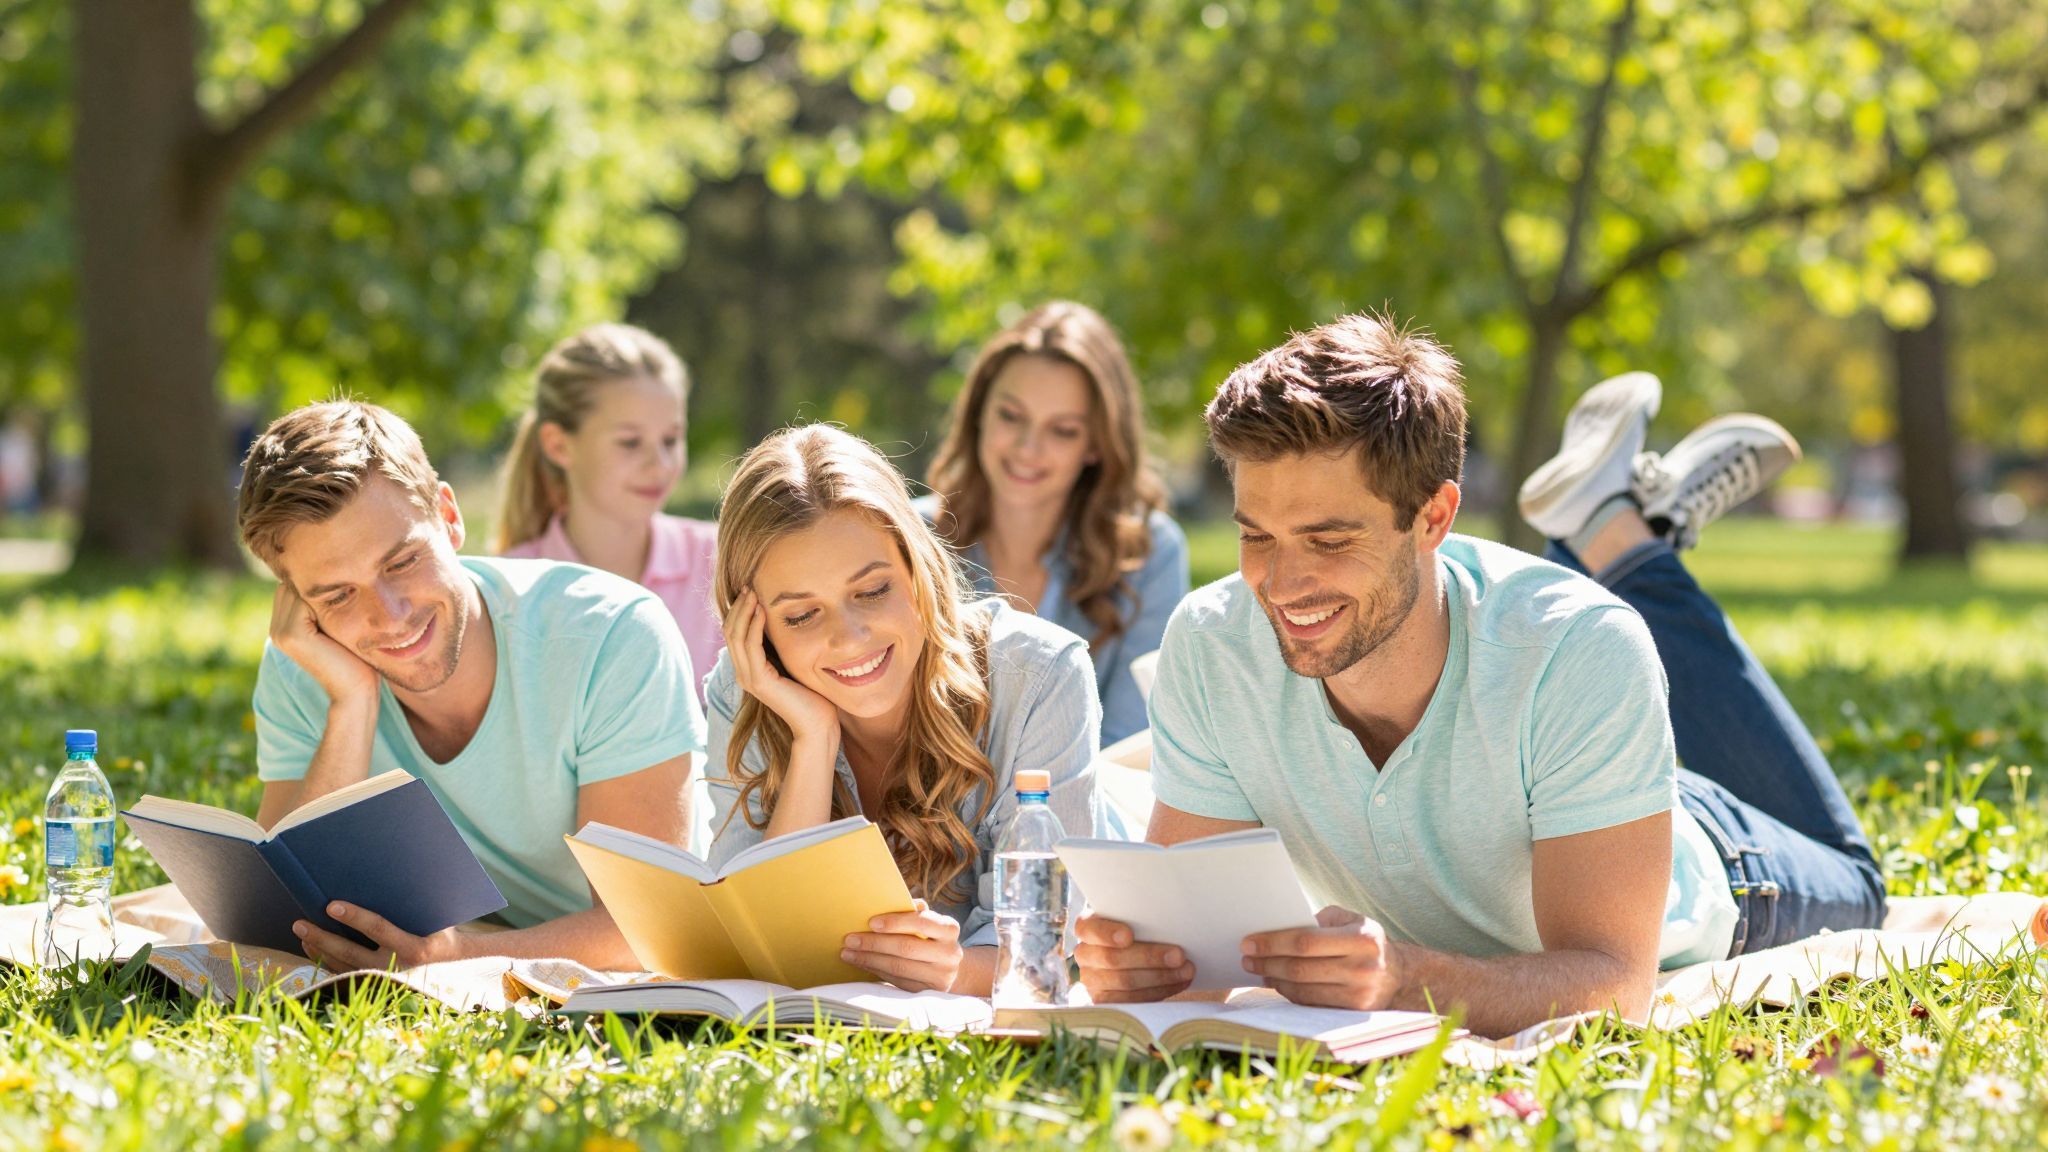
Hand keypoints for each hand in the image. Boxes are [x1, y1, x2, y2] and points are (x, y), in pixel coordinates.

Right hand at [270, 584, 377, 705]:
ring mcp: (280, 632)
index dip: (317, 583)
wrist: (357, 690)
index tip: (343, 585)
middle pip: (294, 584)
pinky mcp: (292, 635)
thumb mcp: (337, 626)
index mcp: (283, 626)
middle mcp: (276, 629)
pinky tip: (344, 613)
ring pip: (300, 589)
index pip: (293, 586)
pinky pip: (305, 599)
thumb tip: (329, 574)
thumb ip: (324, 607)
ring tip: (348, 605)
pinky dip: (326, 601)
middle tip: (348, 593)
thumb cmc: (355, 658)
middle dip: (319, 584)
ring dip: (325, 592)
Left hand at [294, 901, 467, 970]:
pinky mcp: (376, 984)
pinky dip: (326, 961)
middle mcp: (396, 968)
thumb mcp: (437, 916)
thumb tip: (389, 873)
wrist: (452, 964)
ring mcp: (384, 980)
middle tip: (300, 923)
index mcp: (414, 948)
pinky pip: (344, 974)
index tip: (331, 905)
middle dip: (323, 937)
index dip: (354, 917)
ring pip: (343, 965)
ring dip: (319, 949)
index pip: (378, 930)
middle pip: (350, 953)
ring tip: (301, 931)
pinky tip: (313, 948)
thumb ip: (415, 902)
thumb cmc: (442, 931)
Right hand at [722, 589, 838, 744]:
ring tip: (753, 593)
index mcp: (749, 669)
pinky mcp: (759, 682)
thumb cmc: (812, 695)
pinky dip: (754, 627)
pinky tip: (762, 612)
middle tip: (748, 586)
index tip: (750, 590)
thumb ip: (782, 648)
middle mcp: (743, 673)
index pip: (733, 634)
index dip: (738, 611)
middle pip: (729, 632)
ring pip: (736, 637)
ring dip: (744, 612)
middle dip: (738, 607)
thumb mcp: (793, 663)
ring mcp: (749, 678)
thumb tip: (784, 622)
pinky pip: (751, 647)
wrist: (818, 724)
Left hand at [841, 900, 962, 991]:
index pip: (922, 923)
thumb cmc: (932, 938)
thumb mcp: (930, 922)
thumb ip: (913, 913)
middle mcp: (949, 953)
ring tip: (848, 953)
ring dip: (869, 959)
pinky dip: (875, 971)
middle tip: (850, 939)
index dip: (896, 922)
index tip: (871, 922)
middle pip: (906, 948)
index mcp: (949, 929)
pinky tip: (861, 963)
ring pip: (898, 967)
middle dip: (874, 943)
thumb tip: (888, 903)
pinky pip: (896, 981)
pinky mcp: (927, 992)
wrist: (950, 969)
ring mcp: (940, 976)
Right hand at [1075, 912, 1193, 1002]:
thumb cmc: (1134, 927)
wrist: (1127, 951)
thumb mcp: (1131, 916)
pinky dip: (1159, 991)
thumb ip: (1140, 916)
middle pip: (1112, 959)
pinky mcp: (1106, 1000)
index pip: (1090, 929)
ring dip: (1160, 977)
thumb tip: (1169, 917)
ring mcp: (1092, 980)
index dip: (1107, 933)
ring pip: (1125, 982)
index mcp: (1086, 927)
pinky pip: (1132, 1000)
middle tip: (1178, 955)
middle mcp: (1084, 954)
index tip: (1128, 936)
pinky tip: (1179, 982)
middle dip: (1149, 957)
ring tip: (1186, 970)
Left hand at [1240, 905, 1398, 1009]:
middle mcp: (1363, 969)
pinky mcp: (1352, 1015)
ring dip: (1274, 980)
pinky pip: (1311, 1004)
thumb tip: (1275, 927)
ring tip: (1258, 969)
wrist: (1396, 974)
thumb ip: (1317, 920)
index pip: (1307, 941)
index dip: (1273, 943)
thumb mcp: (1348, 918)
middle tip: (1246, 957)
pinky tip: (1277, 983)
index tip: (1249, 942)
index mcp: (1362, 938)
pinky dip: (1289, 994)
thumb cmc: (1363, 939)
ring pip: (1303, 990)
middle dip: (1267, 962)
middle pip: (1301, 968)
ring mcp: (1359, 996)